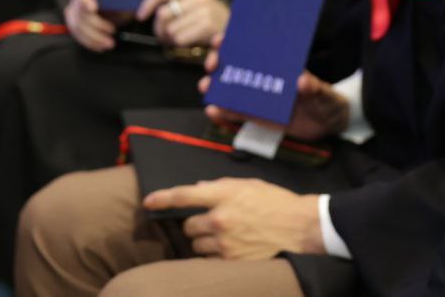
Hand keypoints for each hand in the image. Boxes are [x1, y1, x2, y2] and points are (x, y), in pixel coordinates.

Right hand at [64, 0, 116, 50]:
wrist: (118, 8)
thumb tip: (132, 4)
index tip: (94, 8)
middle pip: (79, 11)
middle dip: (96, 24)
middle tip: (112, 31)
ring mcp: (73, 11)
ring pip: (78, 26)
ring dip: (94, 37)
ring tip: (109, 43)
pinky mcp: (75, 24)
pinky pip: (78, 35)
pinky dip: (90, 42)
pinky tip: (101, 46)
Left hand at [137, 0, 229, 47]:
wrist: (241, 30)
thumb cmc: (213, 20)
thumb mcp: (197, 6)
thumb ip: (177, 5)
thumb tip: (146, 12)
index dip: (147, 3)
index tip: (140, 16)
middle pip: (163, 14)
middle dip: (159, 29)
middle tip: (164, 36)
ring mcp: (204, 11)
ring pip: (170, 29)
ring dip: (170, 39)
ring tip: (180, 39)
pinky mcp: (207, 26)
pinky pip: (180, 38)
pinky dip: (181, 44)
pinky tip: (189, 43)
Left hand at [142, 179, 324, 257]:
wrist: (296, 225)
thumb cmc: (273, 200)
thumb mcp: (247, 184)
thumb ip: (220, 186)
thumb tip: (198, 190)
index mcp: (223, 195)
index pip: (183, 196)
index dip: (162, 198)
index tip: (148, 202)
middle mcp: (220, 219)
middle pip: (188, 225)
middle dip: (195, 224)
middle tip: (211, 221)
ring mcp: (225, 242)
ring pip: (196, 244)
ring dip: (203, 240)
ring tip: (222, 235)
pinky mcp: (231, 260)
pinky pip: (209, 259)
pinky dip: (214, 254)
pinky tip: (229, 246)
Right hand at [199, 39, 348, 140]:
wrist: (327, 124)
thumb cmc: (325, 100)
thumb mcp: (323, 93)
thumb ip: (314, 88)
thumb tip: (302, 80)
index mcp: (277, 64)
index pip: (253, 47)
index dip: (234, 41)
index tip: (222, 39)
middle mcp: (263, 77)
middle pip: (234, 65)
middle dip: (218, 61)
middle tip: (212, 64)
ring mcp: (258, 97)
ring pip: (230, 88)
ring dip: (214, 86)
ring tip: (206, 87)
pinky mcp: (257, 116)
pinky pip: (236, 113)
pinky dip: (223, 112)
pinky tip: (213, 111)